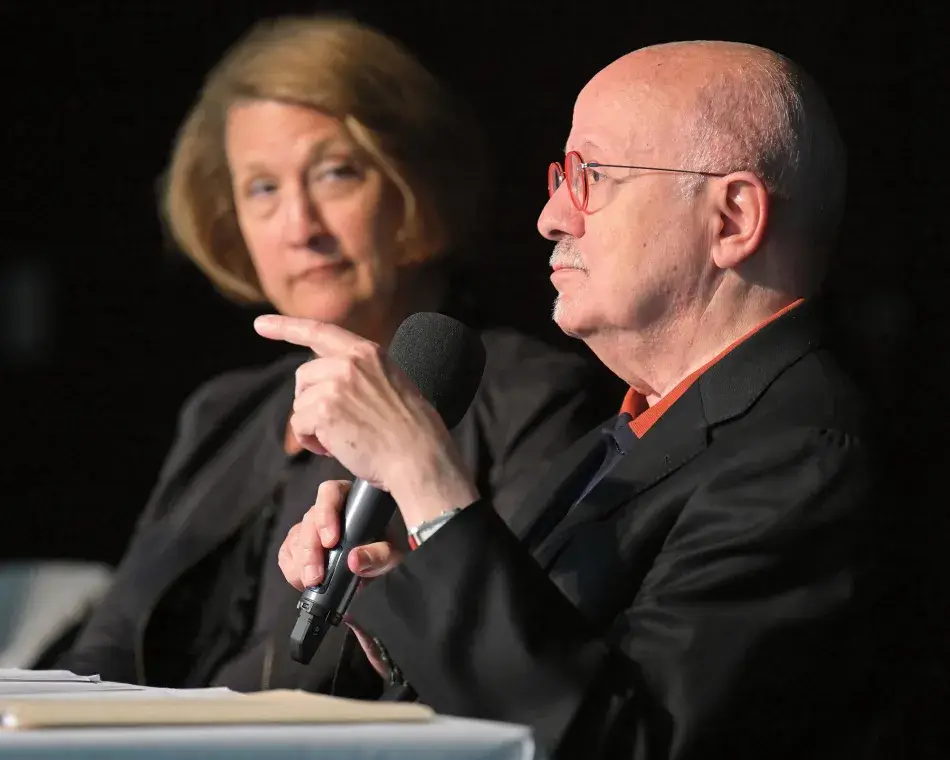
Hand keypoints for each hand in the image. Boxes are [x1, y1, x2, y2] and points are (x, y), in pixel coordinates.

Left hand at [255, 314, 478, 525]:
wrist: (419, 455)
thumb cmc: (411, 431)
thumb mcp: (392, 383)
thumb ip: (361, 373)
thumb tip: (325, 382)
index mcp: (368, 352)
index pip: (319, 332)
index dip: (286, 327)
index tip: (260, 325)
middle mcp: (349, 362)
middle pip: (304, 377)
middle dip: (311, 401)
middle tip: (336, 424)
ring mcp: (335, 384)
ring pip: (300, 403)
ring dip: (313, 425)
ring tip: (343, 438)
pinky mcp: (323, 410)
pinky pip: (299, 425)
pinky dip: (311, 442)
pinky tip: (336, 448)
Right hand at [277, 479, 401, 678]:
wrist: (374, 565)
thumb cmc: (384, 549)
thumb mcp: (390, 553)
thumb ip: (377, 555)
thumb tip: (354, 561)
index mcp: (350, 499)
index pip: (329, 493)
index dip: (325, 514)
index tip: (330, 541)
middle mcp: (327, 509)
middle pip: (309, 519)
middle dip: (310, 550)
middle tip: (316, 575)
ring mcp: (311, 526)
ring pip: (296, 537)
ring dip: (301, 562)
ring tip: (311, 581)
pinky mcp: (299, 545)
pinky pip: (287, 552)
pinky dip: (291, 567)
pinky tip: (302, 579)